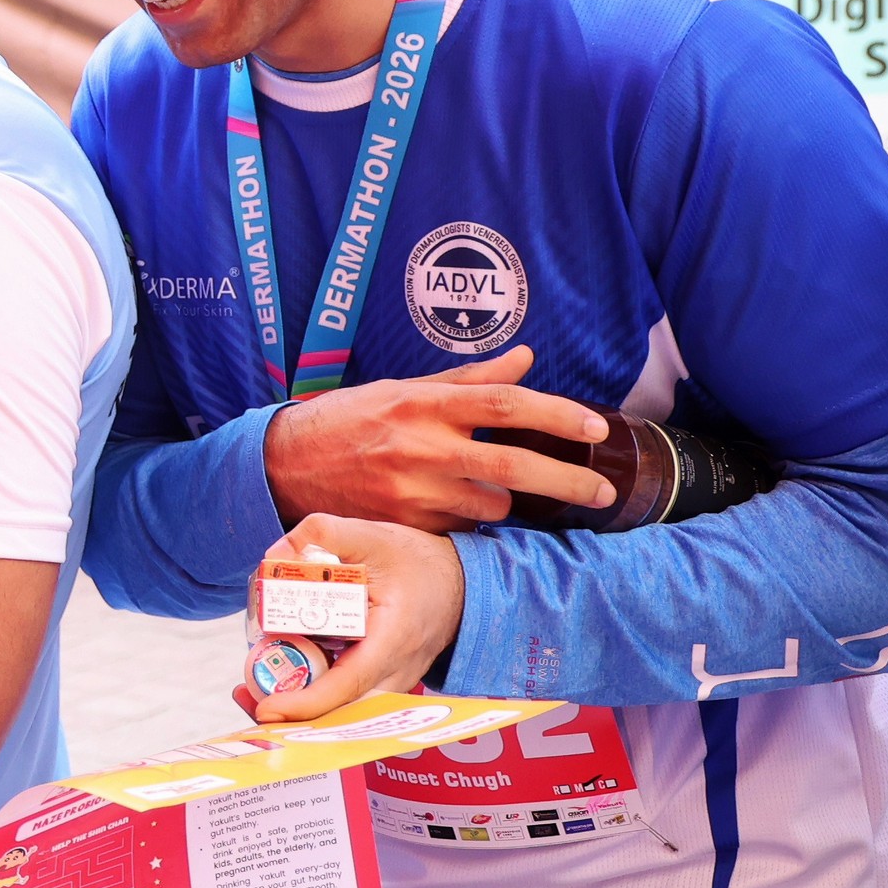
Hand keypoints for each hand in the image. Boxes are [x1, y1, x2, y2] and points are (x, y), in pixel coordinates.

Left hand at [236, 515, 463, 720]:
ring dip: (299, 711)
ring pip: (344, 714)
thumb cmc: (419, 562)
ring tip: (250, 692)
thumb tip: (274, 557)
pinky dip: (315, 699)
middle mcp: (396, 672)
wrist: (462, 584)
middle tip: (244, 695)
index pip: (349, 684)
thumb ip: (321, 534)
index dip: (307, 702)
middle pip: (341, 713)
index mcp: (393, 639)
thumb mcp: (371, 535)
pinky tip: (281, 681)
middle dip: (292, 715)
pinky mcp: (383, 683)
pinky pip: (349, 702)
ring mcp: (392, 684)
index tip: (268, 708)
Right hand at [264, 348, 613, 531]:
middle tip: (603, 488)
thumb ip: (467, 380)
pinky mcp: (406, 525)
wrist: (285, 465)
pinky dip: (470, 519)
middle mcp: (421, 447)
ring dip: (506, 500)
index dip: (557, 413)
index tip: (596, 426)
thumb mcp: (402, 389)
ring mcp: (413, 491)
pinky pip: (461, 527)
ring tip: (494, 490)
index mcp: (424, 404)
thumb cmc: (346, 421)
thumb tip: (525, 360)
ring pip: (493, 504)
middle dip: (569, 478)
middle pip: (515, 463)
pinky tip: (457, 508)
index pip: (504, 403)